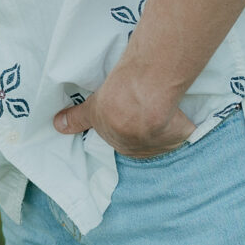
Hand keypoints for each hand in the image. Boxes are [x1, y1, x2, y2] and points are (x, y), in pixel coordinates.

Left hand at [53, 70, 194, 158]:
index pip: (123, 138)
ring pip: (165, 136)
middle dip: (144, 126)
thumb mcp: (92, 107)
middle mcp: (143, 151)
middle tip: (145, 106)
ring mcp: (164, 145)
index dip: (126, 123)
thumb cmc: (116, 98)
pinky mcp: (182, 136)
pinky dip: (185, 125)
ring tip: (164, 105)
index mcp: (122, 146)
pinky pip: (186, 132)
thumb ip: (77, 119)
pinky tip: (184, 113)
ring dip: (165, 125)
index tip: (130, 113)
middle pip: (143, 139)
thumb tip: (57, 126)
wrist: (142, 93)